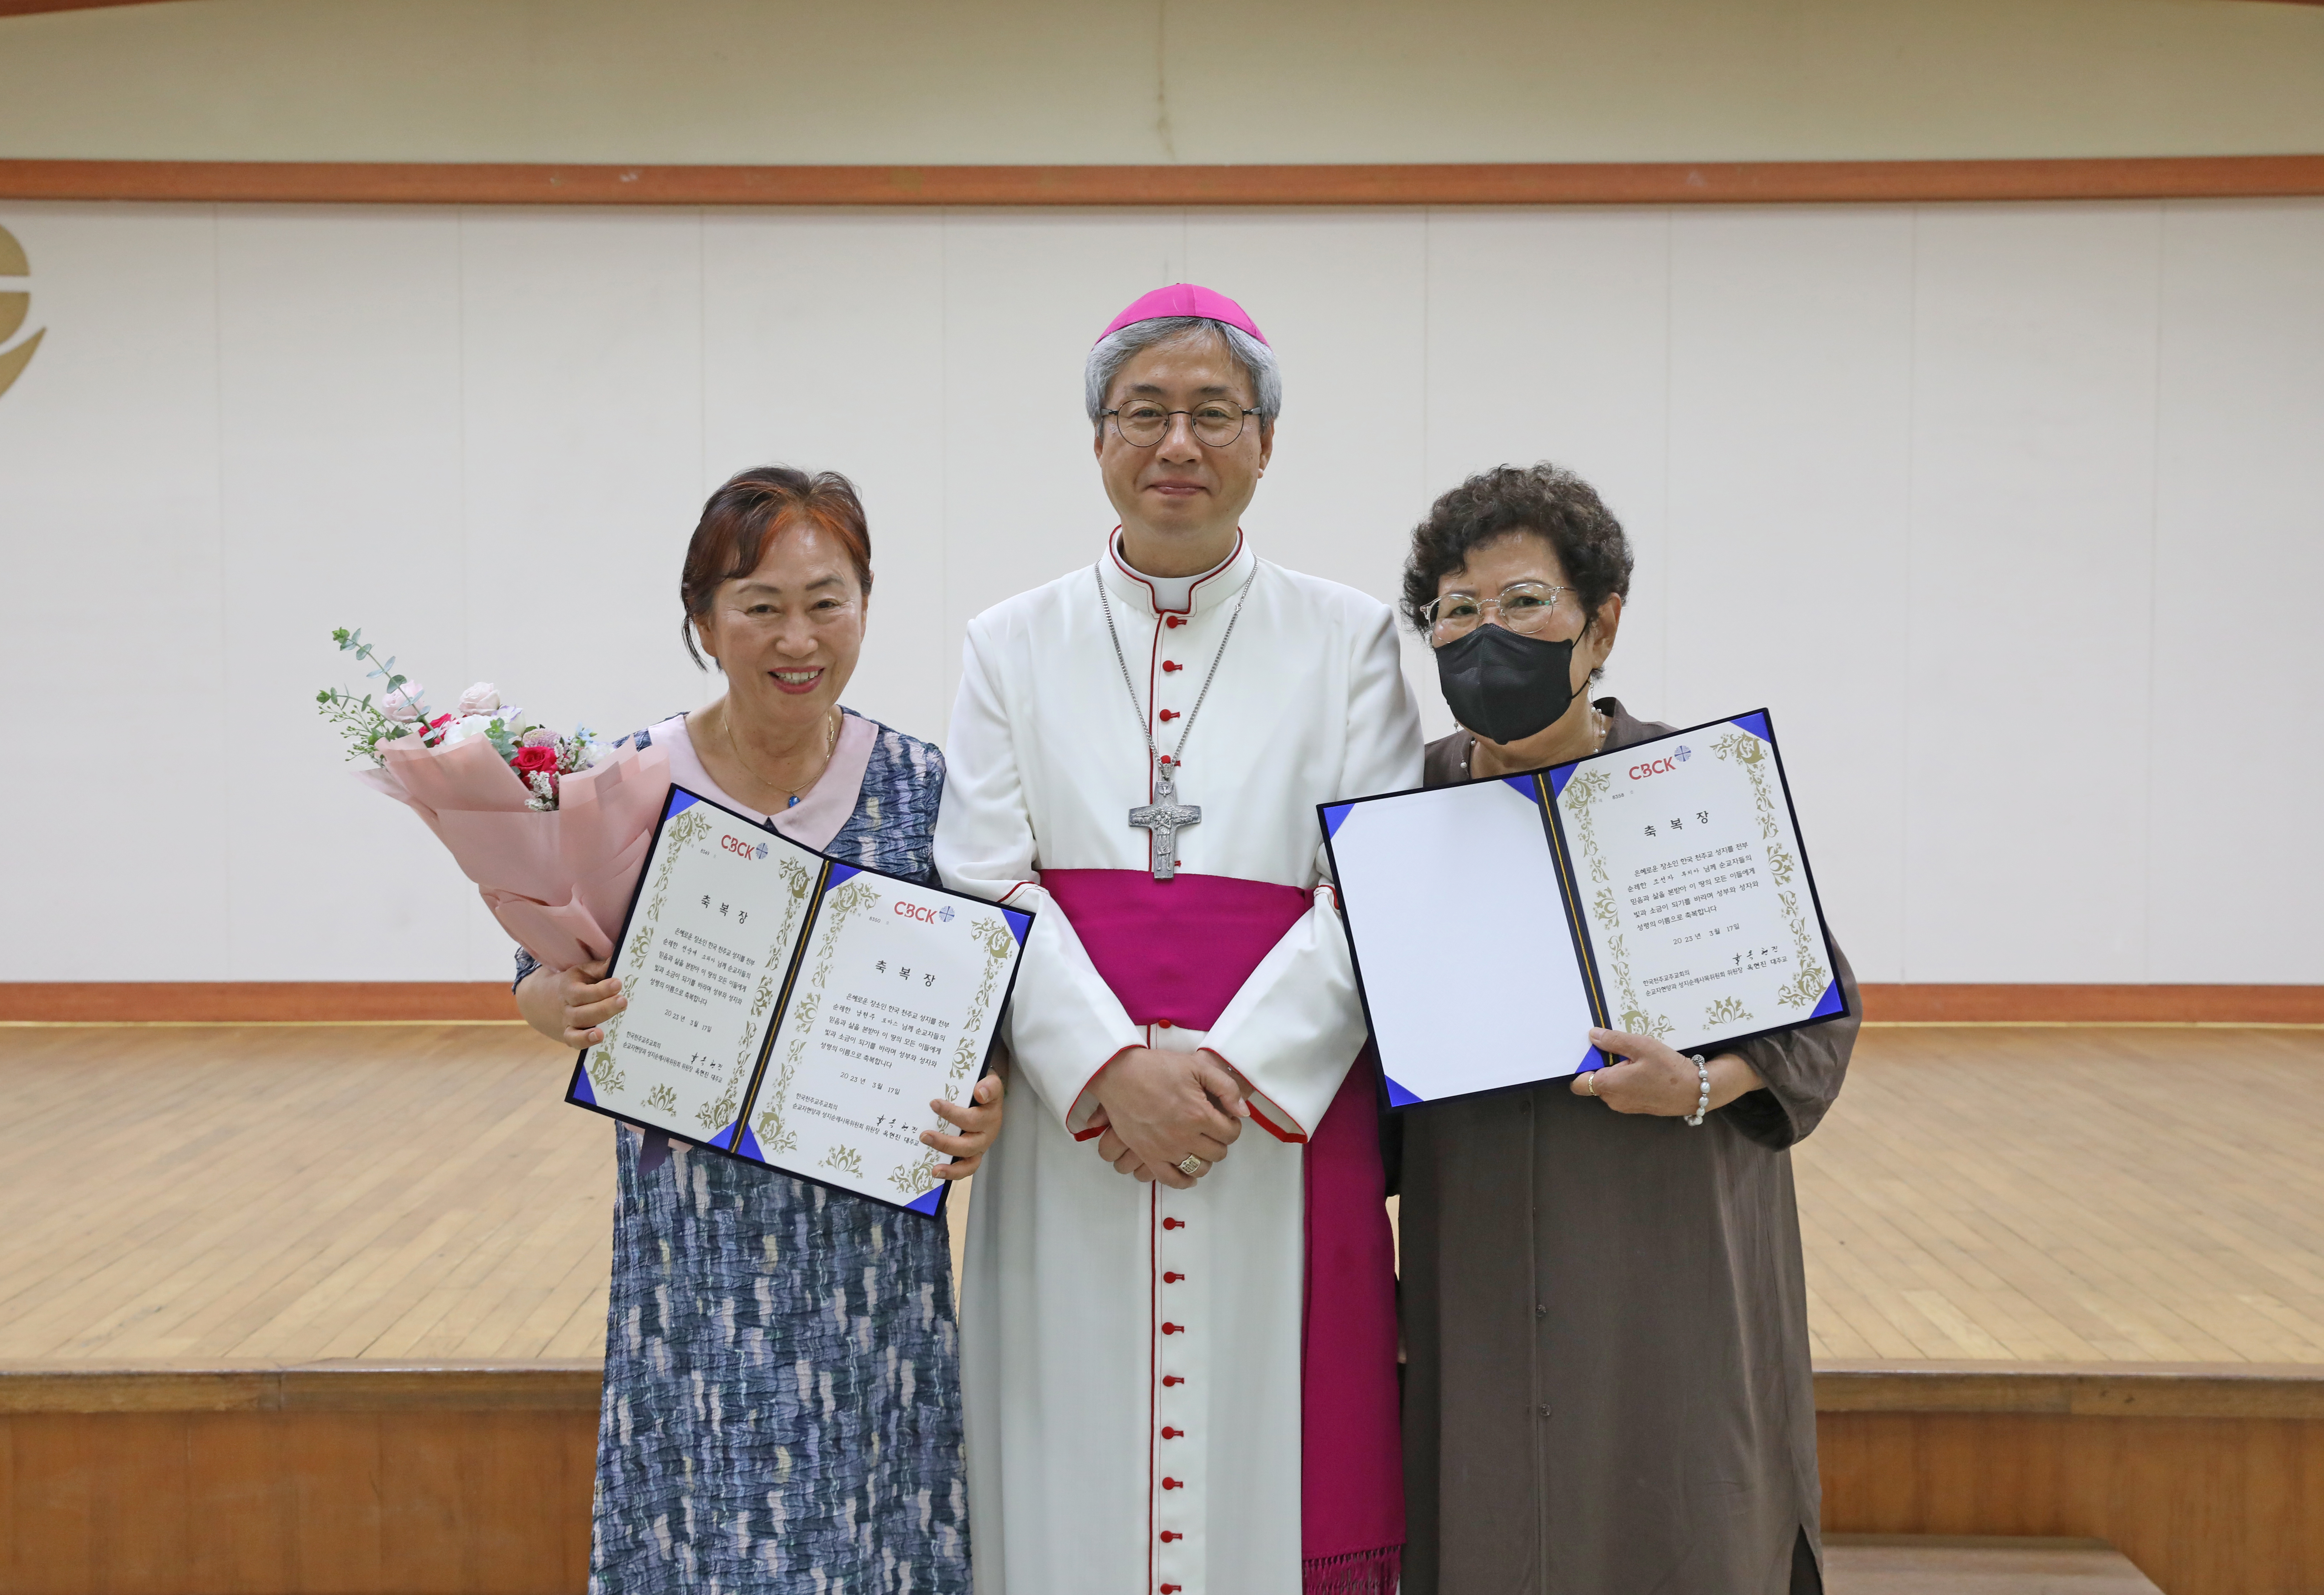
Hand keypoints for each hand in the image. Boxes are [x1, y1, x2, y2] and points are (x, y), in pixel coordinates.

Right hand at [515, 959, 624, 1048]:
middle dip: (604, 1007)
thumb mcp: (579, 972)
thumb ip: (599, 969)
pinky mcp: (568, 1035)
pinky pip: (574, 1041)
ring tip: (605, 1031)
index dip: (601, 989)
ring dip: (592, 1029)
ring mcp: (566, 1023)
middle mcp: (567, 1007)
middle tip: (623, 1002)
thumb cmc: (569, 983)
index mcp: (569, 988)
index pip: (584, 991)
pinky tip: (598, 1038)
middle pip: (583, 1011)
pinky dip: (584, 1041)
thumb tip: (620, 959)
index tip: (618, 983)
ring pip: (579, 1026)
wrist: (536, 1000)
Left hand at [923, 1074, 1005, 1179]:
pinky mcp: (972, 1156)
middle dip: (946, 1141)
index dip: (960, 1108)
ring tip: (934, 1169)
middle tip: (924, 1135)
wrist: (986, 1098)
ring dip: (951, 1167)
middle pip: (970, 1143)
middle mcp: (987, 1132)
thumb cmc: (981, 1091)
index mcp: (990, 1113)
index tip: (943, 1101)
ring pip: (969, 1162)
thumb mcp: (987, 1083)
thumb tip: (980, 1093)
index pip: (978, 1113)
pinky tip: (935, 1172)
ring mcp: (980, 1146)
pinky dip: (951, 1173)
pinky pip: (964, 1169)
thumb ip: (988, 1085)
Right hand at [1088, 1047, 1248, 1188]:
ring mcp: (1165, 1149)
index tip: (1225, 1118)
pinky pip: (1171, 1180)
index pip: (1230, 1133)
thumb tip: (1243, 1112)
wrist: (1118, 1074)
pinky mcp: (1148, 1155)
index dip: (1232, 1125)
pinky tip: (1188, 1173)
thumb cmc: (1157, 1067)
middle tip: (1212, 1129)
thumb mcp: (1197, 1066)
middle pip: (1217, 1153)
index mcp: (1199, 1114)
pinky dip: (1184, 1181)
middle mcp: (1184, 1136)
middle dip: (1220, 1141)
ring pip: (1198, 1168)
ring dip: (1205, 1159)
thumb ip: (1226, 1087)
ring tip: (1200, 1146)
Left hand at [1573, 1028, 1763, 1116]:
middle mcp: (1613, 1100)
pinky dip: (1627, 1079)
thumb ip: (1614, 1041)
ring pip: (1610, 1086)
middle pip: (1594, 1081)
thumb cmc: (1668, 1068)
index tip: (1592, 1051)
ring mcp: (1625, 1106)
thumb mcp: (1641, 1046)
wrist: (1696, 1091)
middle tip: (1618, 1048)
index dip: (1582, 1066)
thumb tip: (1592, 1036)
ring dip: (1616, 1071)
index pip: (1578, 1083)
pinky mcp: (1637, 1107)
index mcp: (1608, 1086)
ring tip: (1634, 1056)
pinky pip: (1624, 1091)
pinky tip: (1643, 1067)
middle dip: (1602, 1065)